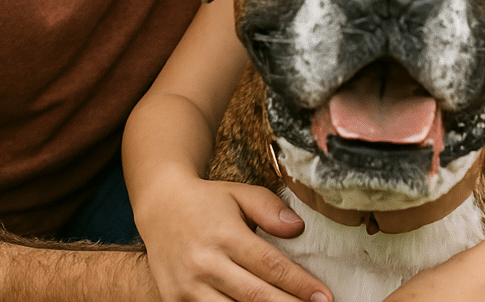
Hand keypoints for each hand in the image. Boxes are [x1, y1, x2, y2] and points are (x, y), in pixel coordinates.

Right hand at [134, 174, 331, 301]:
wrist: (160, 207)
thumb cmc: (208, 201)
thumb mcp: (241, 194)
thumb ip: (270, 209)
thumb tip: (298, 228)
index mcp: (226, 236)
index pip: (270, 266)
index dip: (299, 284)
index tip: (324, 296)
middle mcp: (206, 264)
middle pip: (255, 296)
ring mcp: (187, 287)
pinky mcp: (173, 301)